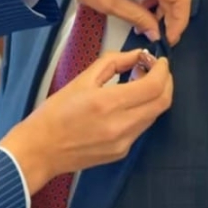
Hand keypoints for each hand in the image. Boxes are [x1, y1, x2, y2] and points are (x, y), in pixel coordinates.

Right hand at [0, 50, 172, 193]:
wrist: (41, 149)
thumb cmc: (55, 113)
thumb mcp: (81, 79)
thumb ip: (113, 62)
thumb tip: (136, 55)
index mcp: (108, 103)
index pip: (154, 86)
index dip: (162, 70)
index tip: (159, 60)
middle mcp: (121, 125)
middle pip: (162, 102)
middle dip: (166, 82)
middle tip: (156, 69)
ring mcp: (123, 142)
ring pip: (154, 115)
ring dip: (154, 97)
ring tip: (139, 83)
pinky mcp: (121, 152)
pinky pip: (141, 128)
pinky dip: (142, 111)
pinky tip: (128, 103)